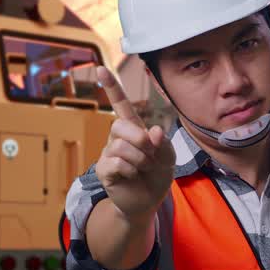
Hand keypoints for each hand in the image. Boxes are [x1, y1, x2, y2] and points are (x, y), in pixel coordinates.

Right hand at [95, 66, 175, 220]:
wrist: (149, 201)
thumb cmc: (157, 174)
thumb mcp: (168, 157)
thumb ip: (163, 143)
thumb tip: (152, 131)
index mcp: (134, 129)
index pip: (121, 104)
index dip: (112, 87)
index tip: (101, 68)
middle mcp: (118, 138)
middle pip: (119, 125)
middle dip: (139, 140)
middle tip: (150, 155)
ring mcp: (109, 153)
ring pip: (121, 147)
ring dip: (140, 160)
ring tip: (143, 169)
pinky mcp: (104, 170)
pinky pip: (116, 163)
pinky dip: (131, 170)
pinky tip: (132, 176)